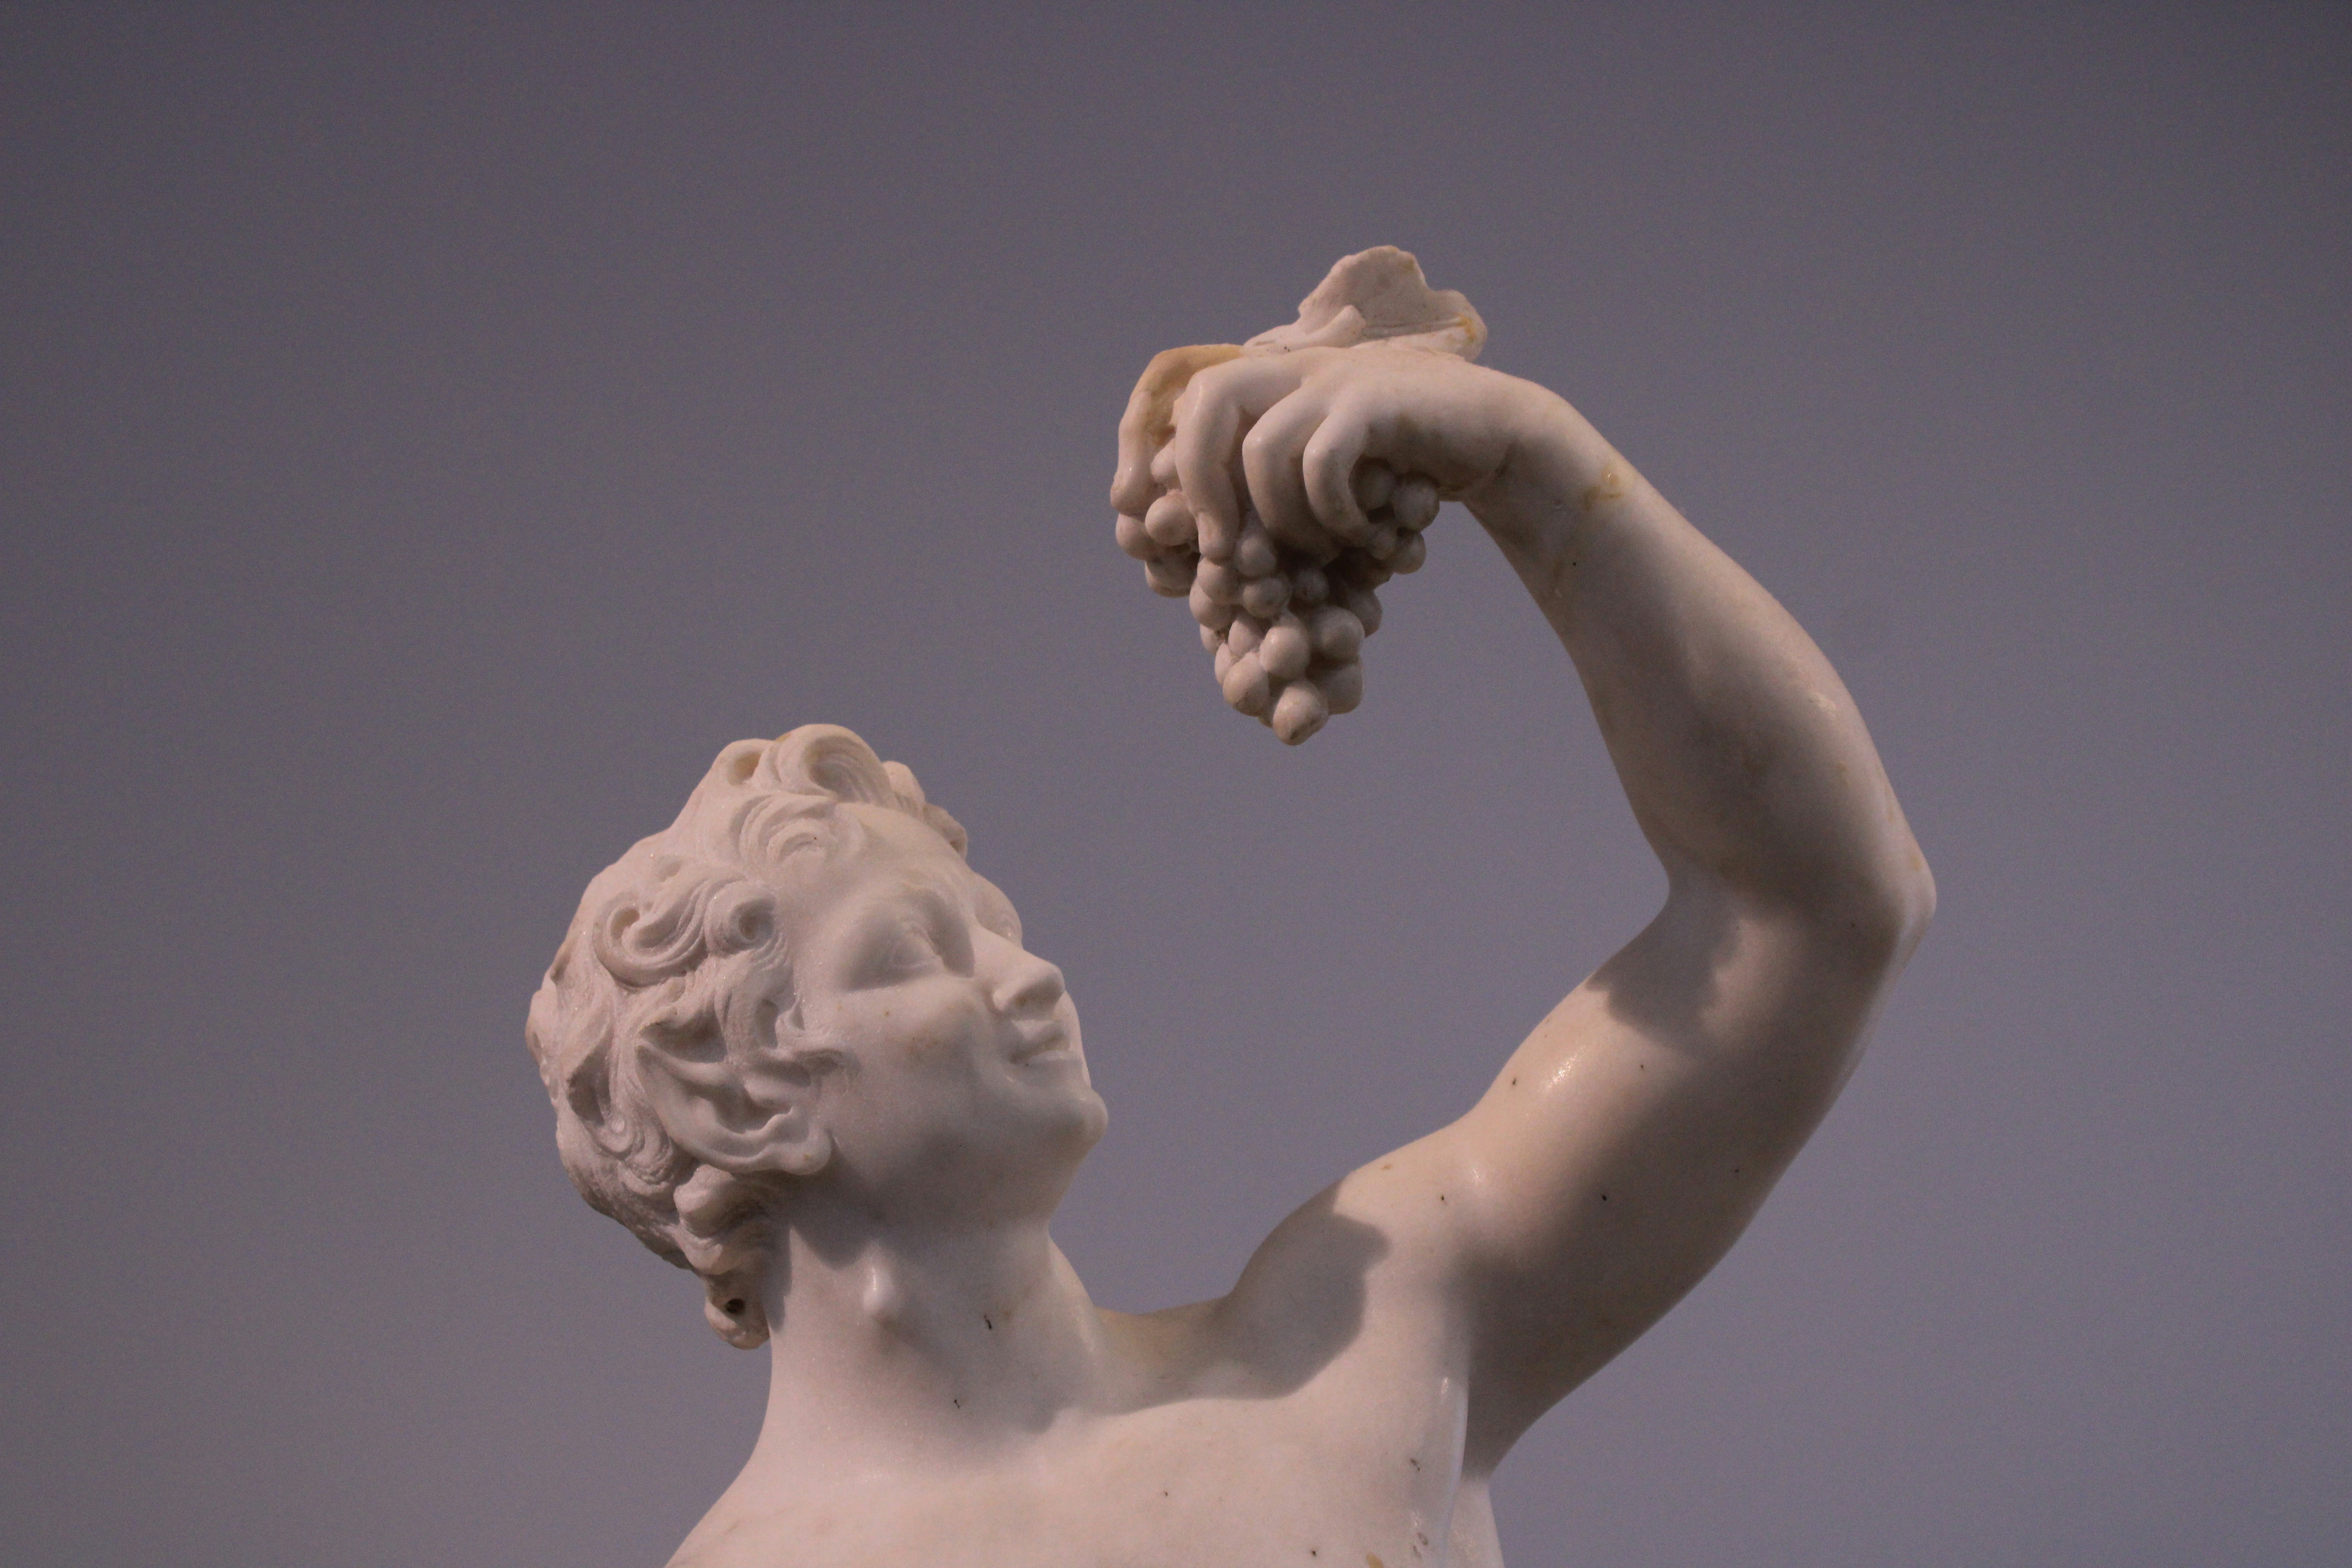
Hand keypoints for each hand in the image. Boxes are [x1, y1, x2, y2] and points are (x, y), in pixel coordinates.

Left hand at [1124, 344, 1540, 561]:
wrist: (1496, 437)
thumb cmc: (1403, 472)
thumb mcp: (1323, 483)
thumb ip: (1267, 496)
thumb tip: (1201, 547)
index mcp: (1272, 383)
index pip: (1184, 392)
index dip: (1151, 448)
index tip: (1146, 515)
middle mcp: (1295, 369)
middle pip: (1207, 398)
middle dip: (1198, 481)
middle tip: (1219, 550)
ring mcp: (1336, 379)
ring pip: (1263, 447)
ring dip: (1278, 520)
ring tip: (1313, 556)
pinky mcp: (1376, 400)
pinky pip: (1322, 462)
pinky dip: (1329, 514)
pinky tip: (1359, 538)